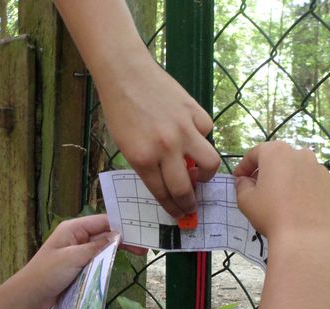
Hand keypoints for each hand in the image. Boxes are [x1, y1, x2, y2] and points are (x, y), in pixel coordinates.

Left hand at [16, 215, 145, 308]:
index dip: (121, 226)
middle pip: (104, 235)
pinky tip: (120, 264)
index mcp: (73, 229)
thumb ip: (96, 246)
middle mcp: (76, 238)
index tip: (140, 232)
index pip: (102, 222)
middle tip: (143, 248)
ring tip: (138, 254)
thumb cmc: (47, 273)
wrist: (29, 296)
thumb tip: (117, 236)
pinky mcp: (77, 267)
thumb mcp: (73, 258)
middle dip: (123, 239)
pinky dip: (107, 262)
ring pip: (102, 249)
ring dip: (117, 251)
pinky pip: (96, 261)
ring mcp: (76, 253)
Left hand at [98, 57, 220, 217]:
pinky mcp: (195, 112)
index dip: (173, 208)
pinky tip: (192, 136)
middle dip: (190, 203)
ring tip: (199, 172)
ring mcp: (183, 130)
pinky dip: (202, 138)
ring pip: (209, 164)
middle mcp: (165, 148)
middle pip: (186, 188)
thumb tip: (170, 181)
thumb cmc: (120, 110)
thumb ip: (147, 165)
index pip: (163, 194)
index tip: (180, 215)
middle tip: (191, 205)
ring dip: (206, 174)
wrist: (126, 74)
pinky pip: (207, 133)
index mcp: (142, 159)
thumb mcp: (125, 145)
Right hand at [233, 142, 329, 240]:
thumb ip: (242, 185)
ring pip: (299, 172)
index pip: (256, 153)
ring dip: (288, 181)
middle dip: (268, 171)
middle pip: (280, 159)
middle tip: (259, 188)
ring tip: (281, 200)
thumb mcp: (246, 200)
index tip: (238, 178)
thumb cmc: (271, 215)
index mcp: (277, 153)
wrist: (306, 239)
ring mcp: (321, 171)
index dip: (244, 166)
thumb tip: (245, 181)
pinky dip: (305, 193)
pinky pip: (314, 186)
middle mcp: (302, 156)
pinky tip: (299, 210)